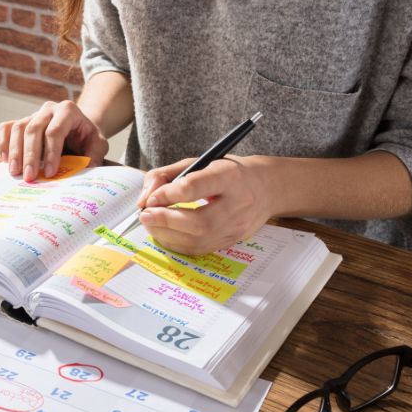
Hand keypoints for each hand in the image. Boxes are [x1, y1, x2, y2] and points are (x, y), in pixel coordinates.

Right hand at [0, 100, 109, 181]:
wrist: (78, 128)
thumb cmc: (87, 137)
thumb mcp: (98, 144)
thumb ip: (94, 156)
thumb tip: (87, 171)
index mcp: (68, 111)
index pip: (55, 131)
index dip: (51, 153)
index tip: (50, 173)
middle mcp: (48, 109)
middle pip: (33, 129)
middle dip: (30, 155)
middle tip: (29, 177)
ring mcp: (33, 114)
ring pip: (18, 128)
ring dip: (15, 152)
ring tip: (15, 172)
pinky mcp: (22, 122)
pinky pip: (6, 128)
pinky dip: (3, 143)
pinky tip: (6, 160)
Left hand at [137, 155, 275, 254]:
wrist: (267, 188)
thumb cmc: (227, 172)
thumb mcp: (198, 162)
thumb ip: (166, 175)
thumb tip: (144, 199)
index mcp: (229, 176)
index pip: (196, 187)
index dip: (168, 194)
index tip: (150, 199)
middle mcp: (237, 203)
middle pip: (198, 222)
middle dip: (165, 221)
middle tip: (145, 215)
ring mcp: (237, 226)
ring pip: (198, 240)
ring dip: (166, 235)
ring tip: (151, 224)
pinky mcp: (232, 241)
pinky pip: (200, 249)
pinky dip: (176, 244)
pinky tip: (165, 233)